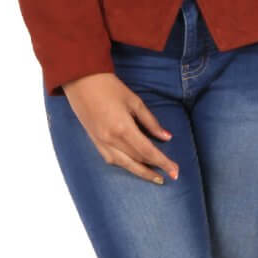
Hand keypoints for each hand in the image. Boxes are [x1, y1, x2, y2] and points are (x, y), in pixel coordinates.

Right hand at [62, 72, 179, 185]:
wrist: (82, 80)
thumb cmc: (110, 87)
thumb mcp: (134, 101)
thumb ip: (150, 121)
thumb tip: (166, 137)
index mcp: (123, 129)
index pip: (147, 152)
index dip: (163, 163)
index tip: (175, 172)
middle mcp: (111, 140)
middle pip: (137, 160)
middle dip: (155, 169)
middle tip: (171, 174)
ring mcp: (101, 143)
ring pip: (124, 164)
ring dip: (141, 172)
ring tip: (155, 177)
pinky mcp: (94, 142)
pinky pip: (112, 160)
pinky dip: (126, 165)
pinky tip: (134, 166)